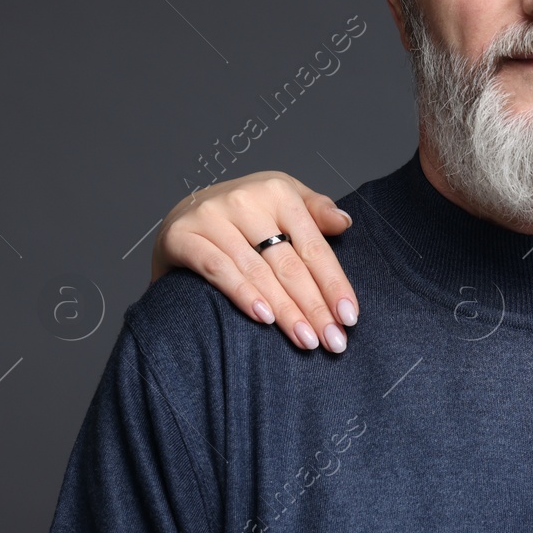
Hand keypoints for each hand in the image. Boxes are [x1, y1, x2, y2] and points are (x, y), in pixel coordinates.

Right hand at [152, 172, 357, 352]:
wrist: (181, 215)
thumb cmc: (244, 215)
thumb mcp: (283, 202)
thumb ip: (315, 211)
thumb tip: (344, 222)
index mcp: (278, 191)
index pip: (313, 246)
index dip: (334, 283)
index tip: (350, 317)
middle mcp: (246, 200)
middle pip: (289, 263)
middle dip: (314, 306)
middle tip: (333, 340)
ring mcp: (212, 217)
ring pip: (258, 271)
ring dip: (285, 311)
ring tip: (305, 339)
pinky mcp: (182, 236)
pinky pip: (218, 270)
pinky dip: (244, 295)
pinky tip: (264, 319)